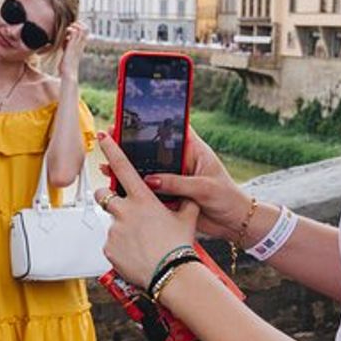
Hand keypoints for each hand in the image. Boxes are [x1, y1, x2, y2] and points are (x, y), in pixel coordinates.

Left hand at [57, 21, 88, 80]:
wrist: (67, 74)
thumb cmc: (65, 67)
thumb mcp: (67, 53)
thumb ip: (67, 46)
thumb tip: (64, 40)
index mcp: (80, 46)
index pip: (86, 32)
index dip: (80, 27)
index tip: (71, 28)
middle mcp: (80, 44)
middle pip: (86, 29)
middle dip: (78, 24)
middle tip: (70, 27)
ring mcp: (77, 45)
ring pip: (81, 29)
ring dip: (74, 26)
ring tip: (67, 30)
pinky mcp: (72, 46)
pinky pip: (74, 32)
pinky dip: (70, 30)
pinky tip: (65, 35)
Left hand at [95, 132, 199, 288]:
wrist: (171, 274)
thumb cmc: (179, 246)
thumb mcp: (187, 218)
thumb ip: (185, 201)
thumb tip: (188, 193)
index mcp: (143, 199)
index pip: (123, 167)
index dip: (112, 149)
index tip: (102, 136)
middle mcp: (124, 211)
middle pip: (103, 195)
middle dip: (106, 197)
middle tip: (120, 208)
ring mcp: (114, 230)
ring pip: (111, 224)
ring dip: (121, 230)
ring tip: (139, 243)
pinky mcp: (108, 248)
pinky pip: (111, 244)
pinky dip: (121, 249)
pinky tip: (135, 255)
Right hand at [100, 127, 249, 241]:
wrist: (232, 223)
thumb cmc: (227, 199)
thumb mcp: (205, 187)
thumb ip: (178, 183)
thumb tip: (151, 181)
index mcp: (193, 150)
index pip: (171, 129)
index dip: (152, 121)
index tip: (133, 117)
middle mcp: (180, 162)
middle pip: (152, 149)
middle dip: (131, 145)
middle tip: (112, 137)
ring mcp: (173, 178)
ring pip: (146, 170)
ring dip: (128, 168)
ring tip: (108, 164)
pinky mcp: (168, 195)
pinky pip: (147, 190)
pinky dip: (132, 188)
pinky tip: (116, 186)